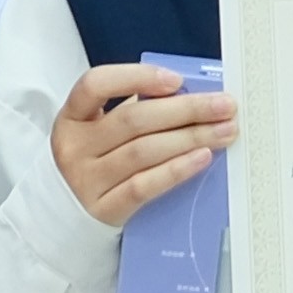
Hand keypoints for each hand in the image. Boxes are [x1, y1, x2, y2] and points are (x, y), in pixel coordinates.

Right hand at [50, 60, 230, 227]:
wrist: (68, 215)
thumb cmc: (96, 162)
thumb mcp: (102, 131)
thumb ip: (134, 110)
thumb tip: (189, 95)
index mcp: (73, 117)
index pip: (95, 84)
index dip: (136, 77)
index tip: (176, 80)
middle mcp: (74, 146)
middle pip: (133, 119)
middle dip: (186, 109)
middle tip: (223, 105)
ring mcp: (86, 180)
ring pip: (144, 151)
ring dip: (190, 138)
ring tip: (223, 131)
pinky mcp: (104, 209)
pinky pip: (144, 186)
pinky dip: (176, 170)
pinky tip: (201, 158)